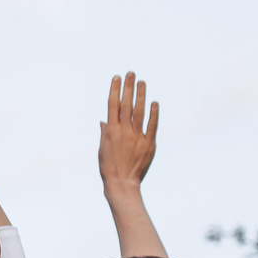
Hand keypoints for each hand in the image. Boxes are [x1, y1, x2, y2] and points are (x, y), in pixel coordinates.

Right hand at [99, 72, 157, 189]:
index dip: (114, 90)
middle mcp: (123, 131)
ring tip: (142, 82)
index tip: (117, 78)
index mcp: (111, 131)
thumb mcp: (103, 148)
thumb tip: (104, 121)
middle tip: (131, 74)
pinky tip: (154, 103)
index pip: (112, 106)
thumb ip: (105, 132)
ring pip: (139, 112)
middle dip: (128, 88)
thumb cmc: (109, 167)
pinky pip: (152, 126)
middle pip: (126, 105)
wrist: (122, 183)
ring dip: (141, 96)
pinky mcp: (149, 144)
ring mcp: (137, 137)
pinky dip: (154, 114)